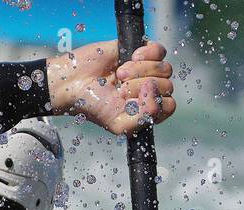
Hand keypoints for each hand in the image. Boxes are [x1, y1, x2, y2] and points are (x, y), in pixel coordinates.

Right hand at [46, 40, 175, 133]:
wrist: (74, 83)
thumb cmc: (94, 105)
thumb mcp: (120, 125)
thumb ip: (145, 117)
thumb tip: (154, 88)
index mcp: (147, 110)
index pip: (168, 106)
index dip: (153, 102)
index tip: (132, 101)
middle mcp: (149, 91)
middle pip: (167, 86)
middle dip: (140, 87)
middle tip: (120, 89)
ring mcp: (147, 71)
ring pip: (164, 68)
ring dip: (139, 71)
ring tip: (120, 75)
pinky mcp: (141, 51)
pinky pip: (159, 50)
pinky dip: (147, 53)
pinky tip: (130, 58)